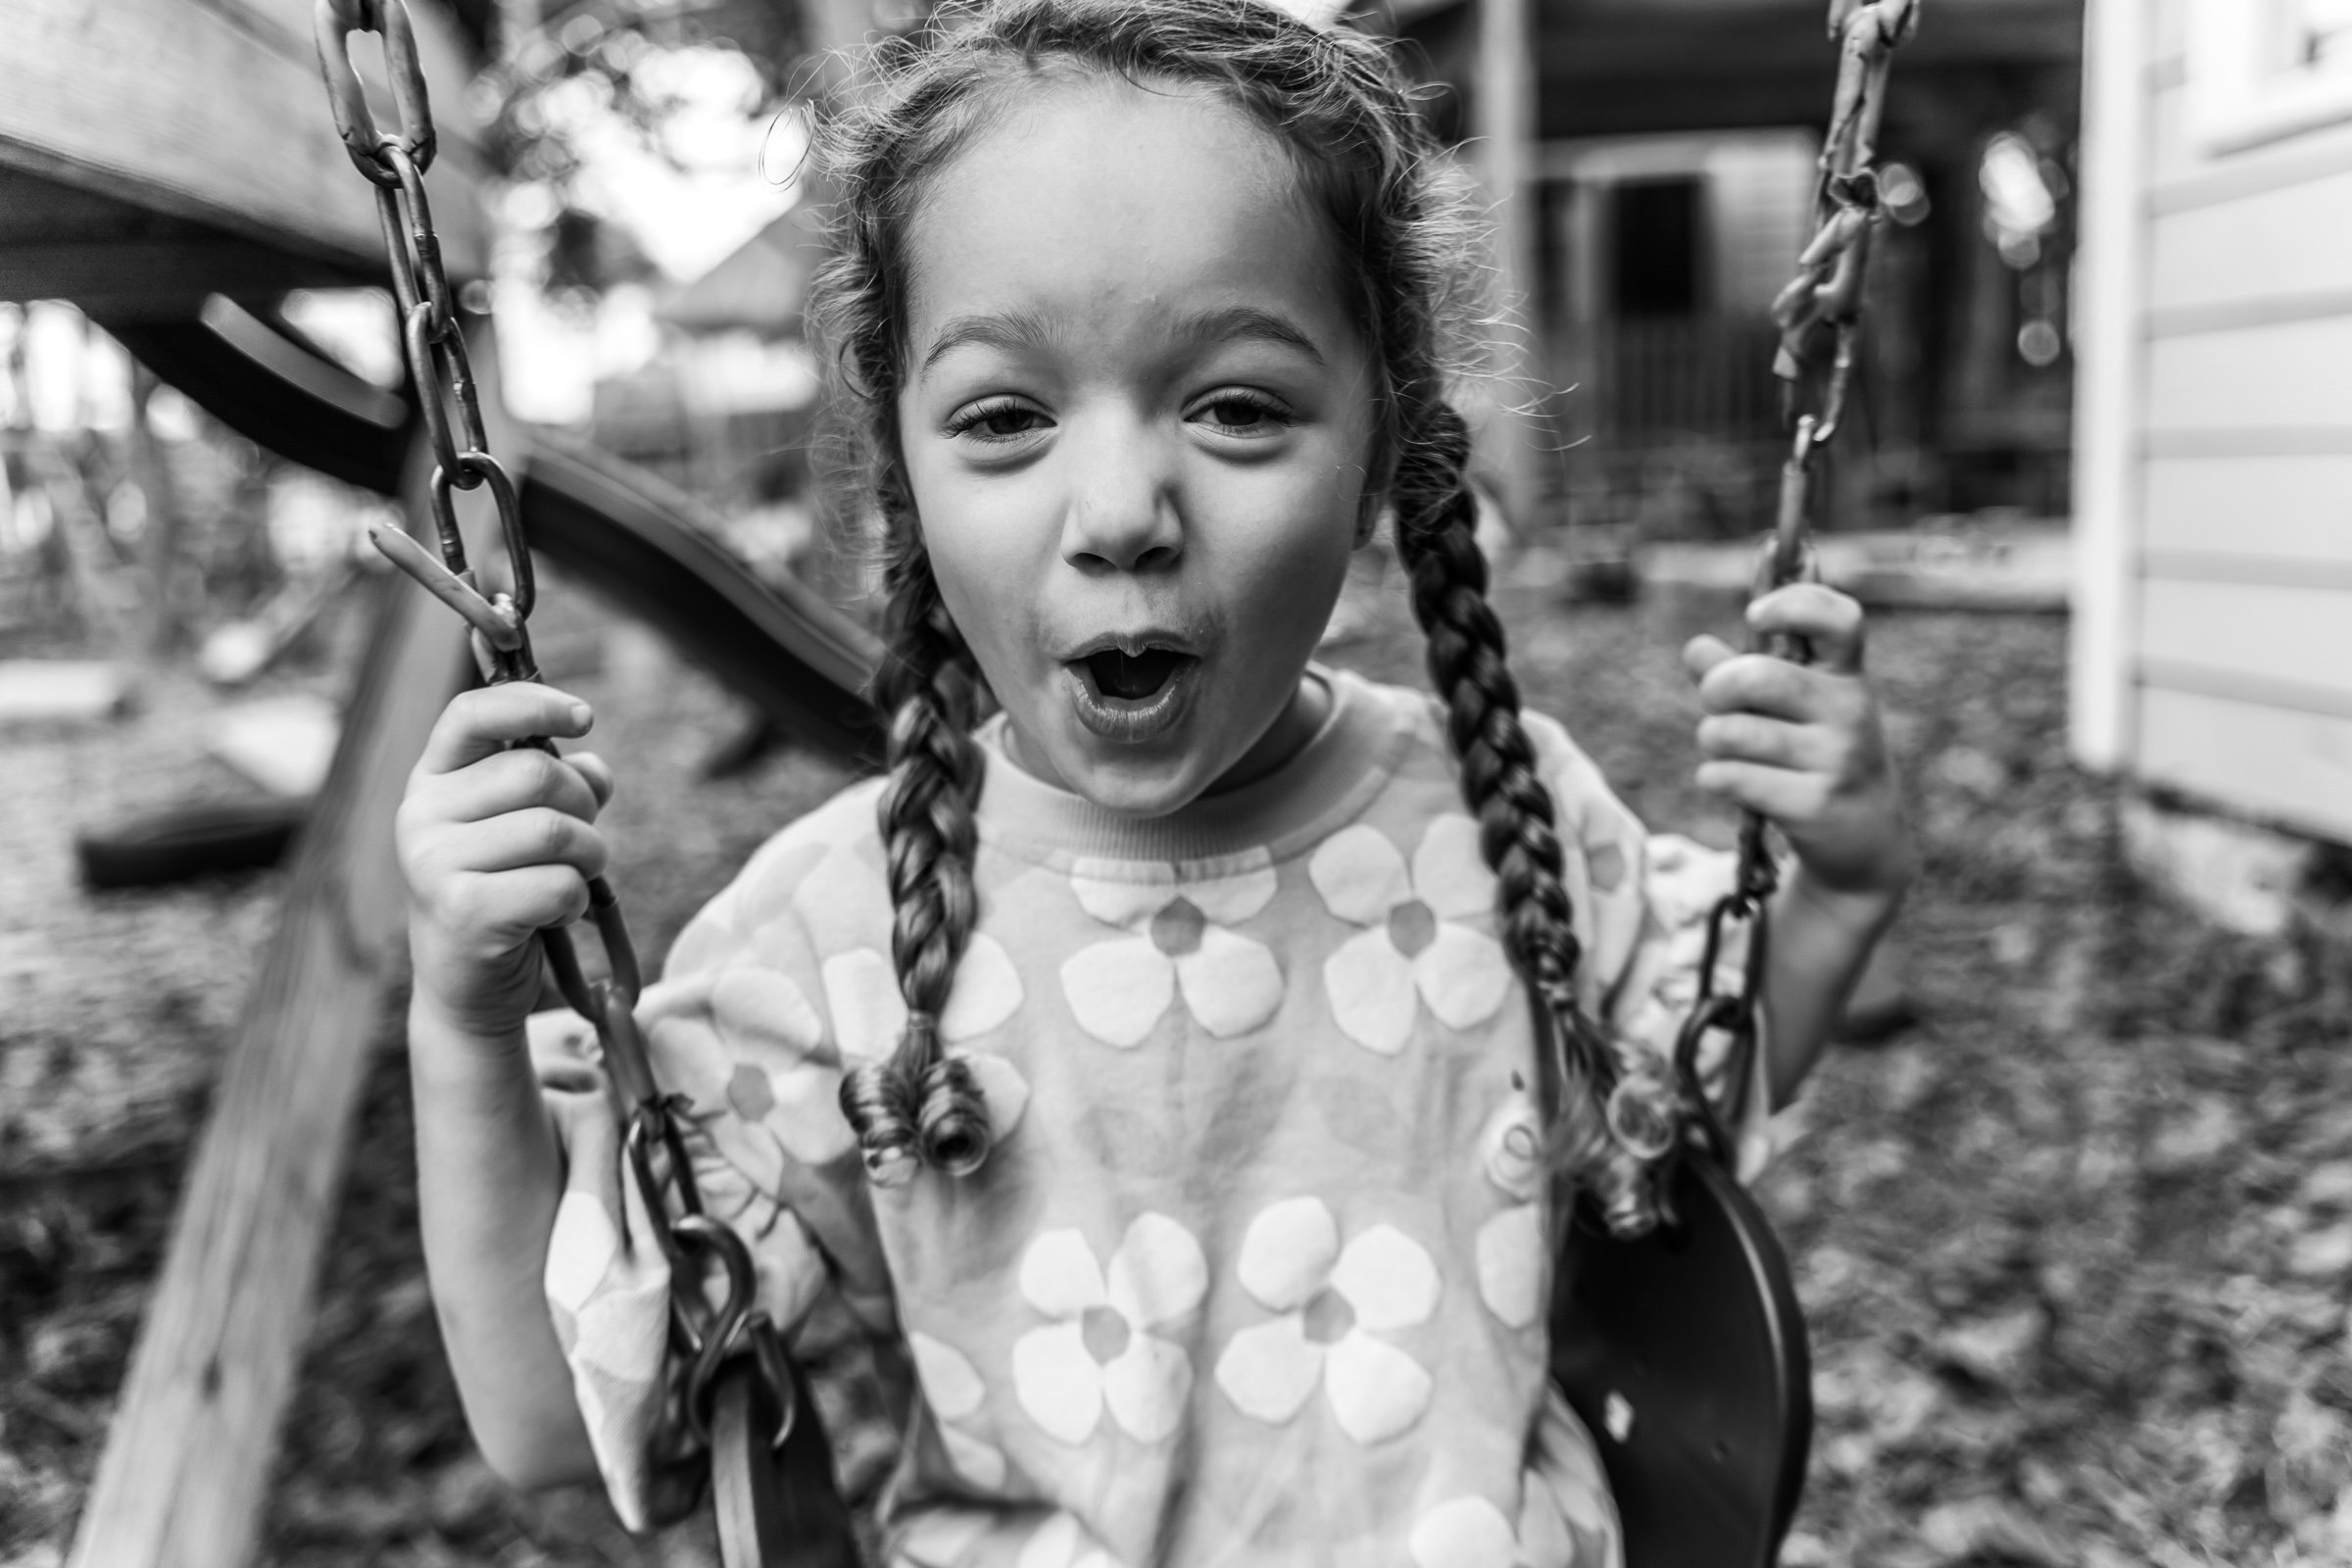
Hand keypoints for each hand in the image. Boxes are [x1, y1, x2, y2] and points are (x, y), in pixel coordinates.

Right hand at [396, 683, 615, 1039]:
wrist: (468, 985)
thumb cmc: (506, 889)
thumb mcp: (529, 825)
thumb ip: (564, 784)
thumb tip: (593, 768)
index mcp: (432, 780)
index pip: (472, 713)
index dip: (533, 703)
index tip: (585, 717)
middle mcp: (420, 815)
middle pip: (535, 773)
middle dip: (583, 806)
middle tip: (581, 841)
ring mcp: (433, 864)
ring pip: (554, 831)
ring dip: (588, 857)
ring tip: (570, 880)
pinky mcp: (463, 911)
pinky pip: (557, 884)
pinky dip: (575, 901)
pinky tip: (553, 916)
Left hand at [1682, 583, 1912, 907]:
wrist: (1863, 837)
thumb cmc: (1814, 754)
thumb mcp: (1790, 708)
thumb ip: (1741, 673)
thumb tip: (1696, 649)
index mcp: (1846, 674)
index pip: (1839, 619)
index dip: (1793, 604)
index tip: (1755, 616)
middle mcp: (1850, 710)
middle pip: (1759, 677)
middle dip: (1716, 688)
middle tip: (1716, 701)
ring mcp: (1836, 759)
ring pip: (1731, 733)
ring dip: (1712, 740)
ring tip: (1729, 751)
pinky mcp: (1813, 805)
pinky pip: (1729, 777)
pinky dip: (1715, 778)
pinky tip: (1733, 784)